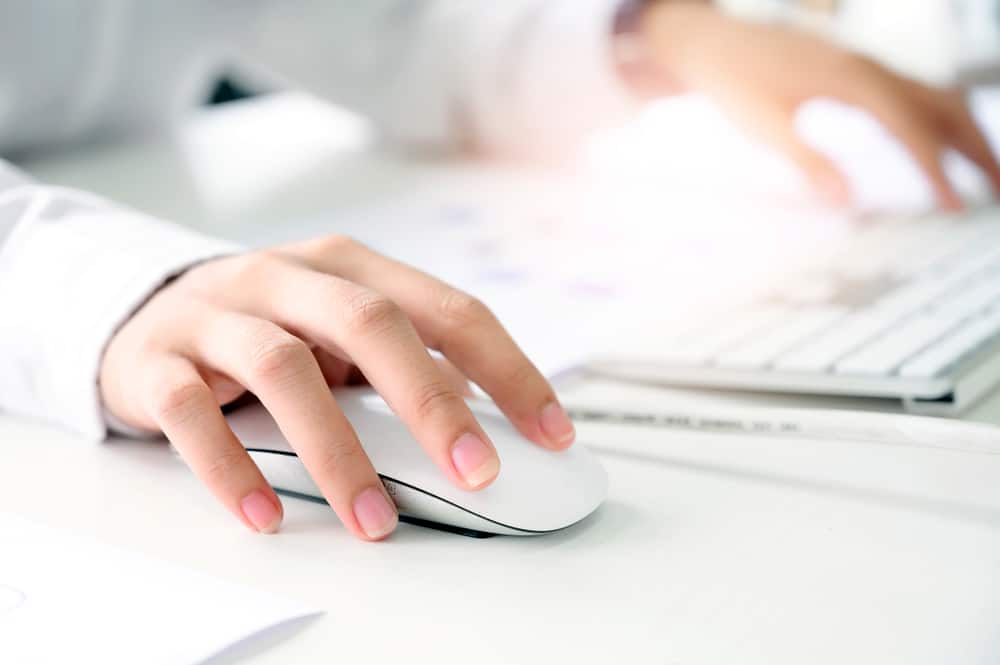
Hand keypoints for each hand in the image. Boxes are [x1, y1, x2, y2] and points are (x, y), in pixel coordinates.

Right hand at [99, 236, 575, 538]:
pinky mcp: (157, 360)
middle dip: (431, 401)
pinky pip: (191, 413)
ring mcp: (218, 314)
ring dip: (336, 451)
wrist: (142, 310)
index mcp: (349, 268)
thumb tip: (483, 420)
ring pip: (282, 368)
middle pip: (369, 323)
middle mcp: (287, 278)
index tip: (551, 432)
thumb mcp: (341, 331)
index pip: (446, 309)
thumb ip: (406, 363)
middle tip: (477, 472)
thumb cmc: (269, 325)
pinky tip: (266, 516)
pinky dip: (230, 469)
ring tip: (375, 520)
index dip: (505, 369)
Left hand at [637, 3, 999, 208]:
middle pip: (944, 107)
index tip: (956, 204)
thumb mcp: (765, 125)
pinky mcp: (858, 74)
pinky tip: (937, 150)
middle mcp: (871, 69)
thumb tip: (847, 201)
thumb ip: (808, 161)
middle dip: (977, 148)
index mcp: (854, 81)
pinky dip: (937, 124)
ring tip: (984, 176)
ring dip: (964, 136)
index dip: (938, 169)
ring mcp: (868, 68)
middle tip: (998, 192)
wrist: (714, 43)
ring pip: (935, 98)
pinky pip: (915, 97)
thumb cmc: (734, 82)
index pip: (912, 128)